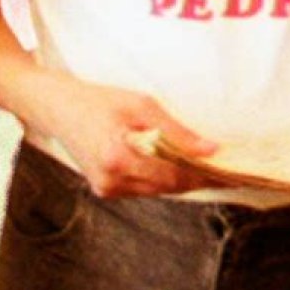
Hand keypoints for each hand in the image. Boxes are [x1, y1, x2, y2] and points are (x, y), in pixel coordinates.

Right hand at [39, 72, 217, 198]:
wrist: (57, 108)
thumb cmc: (99, 100)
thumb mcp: (141, 105)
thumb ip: (176, 131)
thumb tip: (210, 150)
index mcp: (119, 159)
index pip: (174, 175)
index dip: (204, 175)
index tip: (232, 174)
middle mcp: (111, 182)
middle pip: (167, 187)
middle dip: (196, 178)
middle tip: (227, 171)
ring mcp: (106, 189)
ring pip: (156, 190)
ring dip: (180, 179)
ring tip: (207, 167)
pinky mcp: (104, 189)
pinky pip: (142, 187)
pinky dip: (160, 177)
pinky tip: (175, 164)